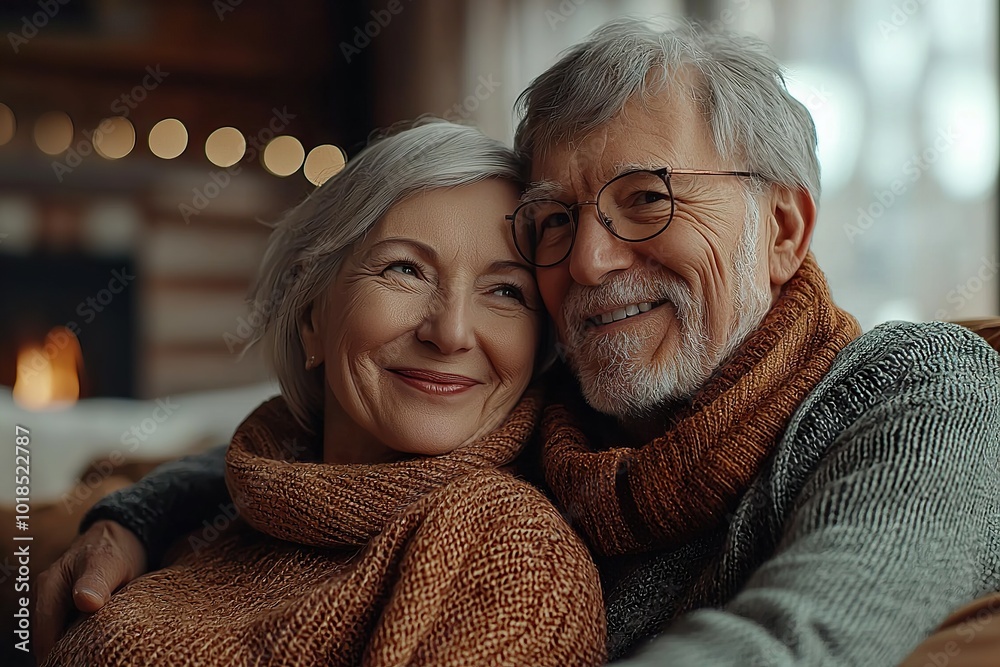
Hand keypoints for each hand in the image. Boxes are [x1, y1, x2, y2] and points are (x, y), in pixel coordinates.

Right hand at [34, 520, 147, 662]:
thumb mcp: (109, 562)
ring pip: (58, 634)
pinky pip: (68, 628)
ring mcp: (54, 601)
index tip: (79, 661)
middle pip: (48, 637)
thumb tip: (85, 602)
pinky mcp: (67, 605)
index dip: (59, 652)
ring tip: (93, 651)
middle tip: (89, 659)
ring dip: (74, 644)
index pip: (45, 633)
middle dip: (65, 651)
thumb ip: (96, 581)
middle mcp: (45, 595)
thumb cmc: (115, 548)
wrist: (122, 534)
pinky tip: (95, 640)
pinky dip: (80, 636)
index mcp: (49, 586)